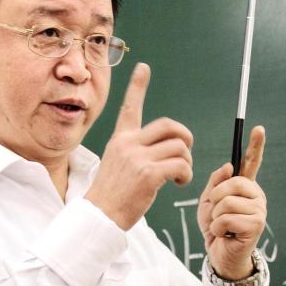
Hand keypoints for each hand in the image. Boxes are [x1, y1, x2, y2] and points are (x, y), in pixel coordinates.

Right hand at [85, 63, 192, 229]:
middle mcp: (128, 144)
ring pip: (179, 147)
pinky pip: (180, 165)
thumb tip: (162, 149)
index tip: (144, 68)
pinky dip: (185, 175)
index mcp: (120, 140)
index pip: (130, 108)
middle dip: (185, 138)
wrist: (99, 217)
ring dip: (186, 163)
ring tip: (178, 177)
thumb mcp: (116, 165)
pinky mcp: (148, 174)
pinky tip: (177, 184)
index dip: (138, 86)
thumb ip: (135, 152)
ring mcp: (138, 158)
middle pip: (169, 126)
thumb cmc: (111, 197)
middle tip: (184, 154)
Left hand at [197, 126, 266, 279]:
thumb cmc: (215, 228)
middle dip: (216, 198)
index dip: (256, 145)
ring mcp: (258, 210)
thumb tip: (229, 168)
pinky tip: (224, 234)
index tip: (258, 128)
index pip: (251, 162)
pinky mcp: (256, 225)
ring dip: (215, 216)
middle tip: (216, 214)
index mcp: (244, 187)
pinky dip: (218, 228)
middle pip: (233, 183)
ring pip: (227, 202)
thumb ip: (215, 183)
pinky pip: (227, 218)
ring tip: (221, 226)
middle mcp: (256, 195)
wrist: (218, 254)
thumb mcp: (208, 201)